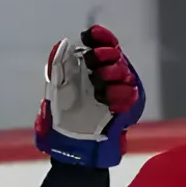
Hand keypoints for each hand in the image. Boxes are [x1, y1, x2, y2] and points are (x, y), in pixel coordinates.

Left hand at [34, 26, 146, 167]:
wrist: (75, 149)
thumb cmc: (62, 122)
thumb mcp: (54, 91)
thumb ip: (58, 67)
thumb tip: (63, 45)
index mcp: (89, 68)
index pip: (101, 43)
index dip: (99, 37)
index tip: (90, 37)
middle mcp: (106, 76)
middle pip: (115, 54)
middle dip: (104, 55)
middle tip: (94, 63)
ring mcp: (119, 90)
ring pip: (125, 72)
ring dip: (112, 76)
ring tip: (100, 89)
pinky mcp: (128, 107)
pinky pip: (130, 93)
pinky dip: (119, 96)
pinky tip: (109, 103)